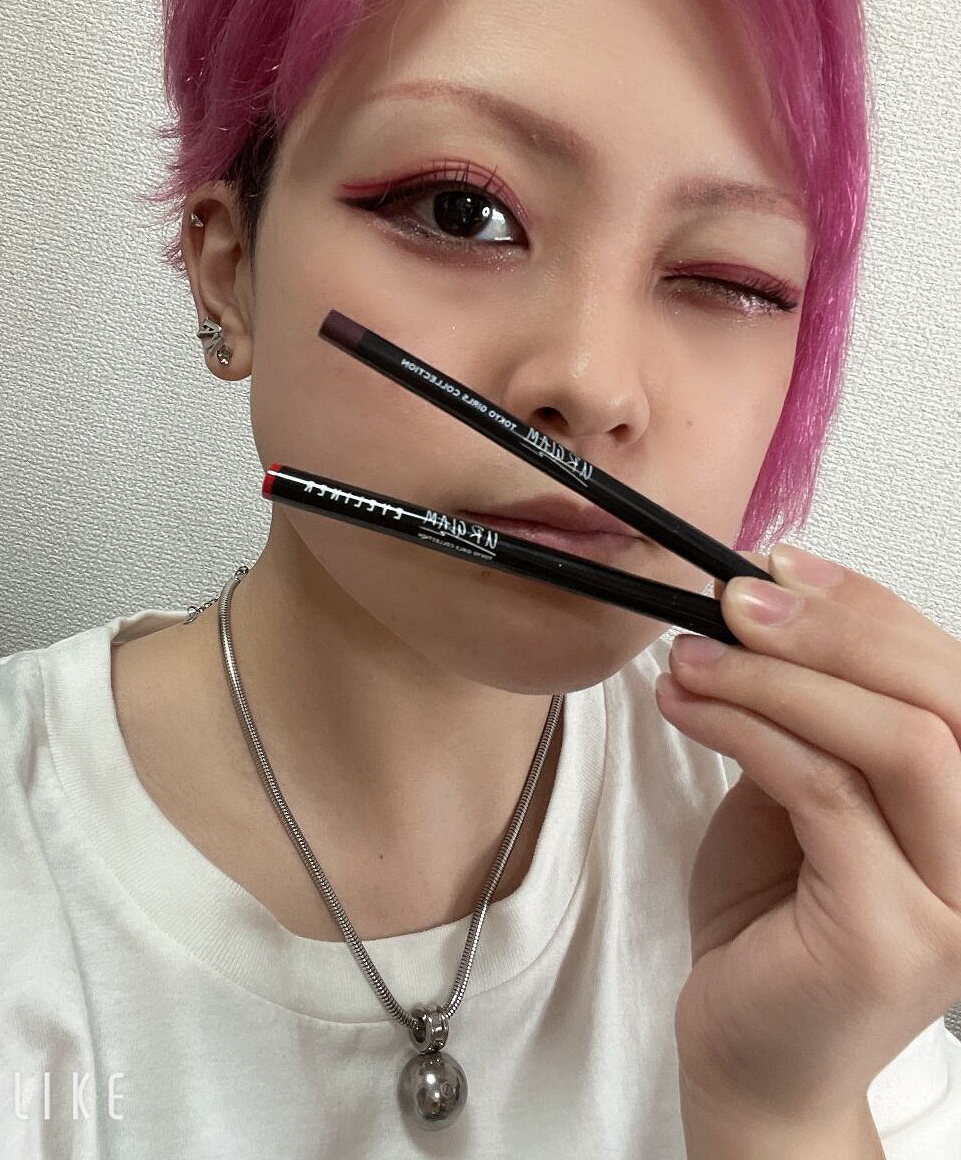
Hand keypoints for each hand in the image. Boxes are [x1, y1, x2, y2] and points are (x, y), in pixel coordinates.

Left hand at [654, 542, 960, 1125]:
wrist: (753, 1055)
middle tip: (731, 599)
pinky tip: (685, 705)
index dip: (869, 606)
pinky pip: (824, 792)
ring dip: (779, 677)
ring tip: (691, 654)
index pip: (952, 675)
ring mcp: (960, 901)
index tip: (780, 562)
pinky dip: (746, 728)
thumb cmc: (779, 921)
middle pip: (945, 695)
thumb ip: (817, 716)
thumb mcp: (807, 792)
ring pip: (897, 739)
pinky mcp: (893, 935)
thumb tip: (771, 608)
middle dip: (830, 628)